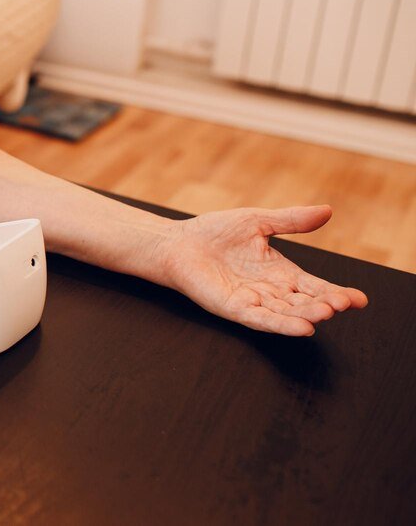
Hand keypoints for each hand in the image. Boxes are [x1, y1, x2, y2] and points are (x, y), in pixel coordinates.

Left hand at [159, 205, 367, 335]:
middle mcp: (270, 290)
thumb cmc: (214, 232)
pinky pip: (261, 320)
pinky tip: (302, 328)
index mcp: (280, 271)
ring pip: (286, 313)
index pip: (314, 286)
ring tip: (326, 312)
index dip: (337, 292)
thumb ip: (291, 221)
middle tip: (344, 303)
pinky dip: (281, 325)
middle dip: (325, 304)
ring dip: (306, 315)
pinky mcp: (233, 308)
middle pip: (304, 302)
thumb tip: (327, 210)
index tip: (360, 299)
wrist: (179, 243)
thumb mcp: (258, 222)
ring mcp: (252, 301)